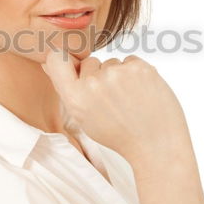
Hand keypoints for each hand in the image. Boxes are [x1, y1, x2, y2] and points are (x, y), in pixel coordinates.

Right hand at [41, 48, 192, 166]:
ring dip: (118, 76)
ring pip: (112, 62)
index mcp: (75, 98)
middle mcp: (93, 83)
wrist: (156, 145)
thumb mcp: (83, 118)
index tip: (76, 68)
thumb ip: (66, 89)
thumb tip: (47, 62)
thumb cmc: (118, 133)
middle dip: (98, 75)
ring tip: (129, 100)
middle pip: (89, 62)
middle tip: (112, 100)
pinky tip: (141, 93)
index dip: (66, 60)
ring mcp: (117, 73)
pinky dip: (135, 73)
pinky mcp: (139, 67)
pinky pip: (130, 61)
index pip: (57, 58)